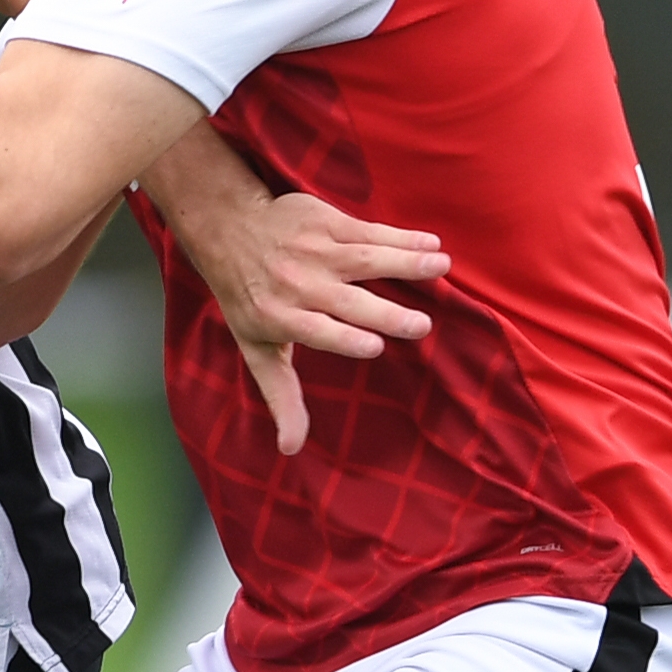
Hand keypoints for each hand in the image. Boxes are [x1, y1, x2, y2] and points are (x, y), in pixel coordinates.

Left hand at [140, 143, 447, 453]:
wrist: (230, 232)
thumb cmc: (250, 300)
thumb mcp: (257, 350)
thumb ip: (281, 396)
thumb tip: (290, 449)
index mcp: (280, 317)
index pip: (315, 331)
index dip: (344, 338)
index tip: (375, 347)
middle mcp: (297, 283)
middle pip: (347, 300)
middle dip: (385, 313)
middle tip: (423, 326)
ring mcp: (313, 250)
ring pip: (364, 258)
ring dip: (406, 262)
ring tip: (442, 267)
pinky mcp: (325, 221)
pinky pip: (368, 231)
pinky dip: (401, 236)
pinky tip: (431, 243)